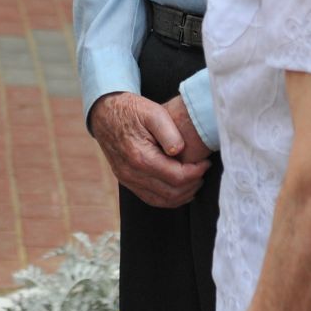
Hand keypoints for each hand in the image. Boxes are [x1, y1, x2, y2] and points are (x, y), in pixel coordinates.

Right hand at [87, 92, 208, 207]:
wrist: (105, 113)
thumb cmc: (131, 110)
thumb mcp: (153, 112)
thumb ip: (168, 131)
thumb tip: (179, 151)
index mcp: (140, 157)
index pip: (177, 177)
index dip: (196, 172)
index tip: (206, 162)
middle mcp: (132, 173)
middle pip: (171, 193)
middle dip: (192, 184)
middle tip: (203, 171)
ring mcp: (127, 179)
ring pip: (161, 200)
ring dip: (182, 194)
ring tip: (195, 180)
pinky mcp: (126, 181)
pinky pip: (150, 198)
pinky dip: (168, 198)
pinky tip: (179, 188)